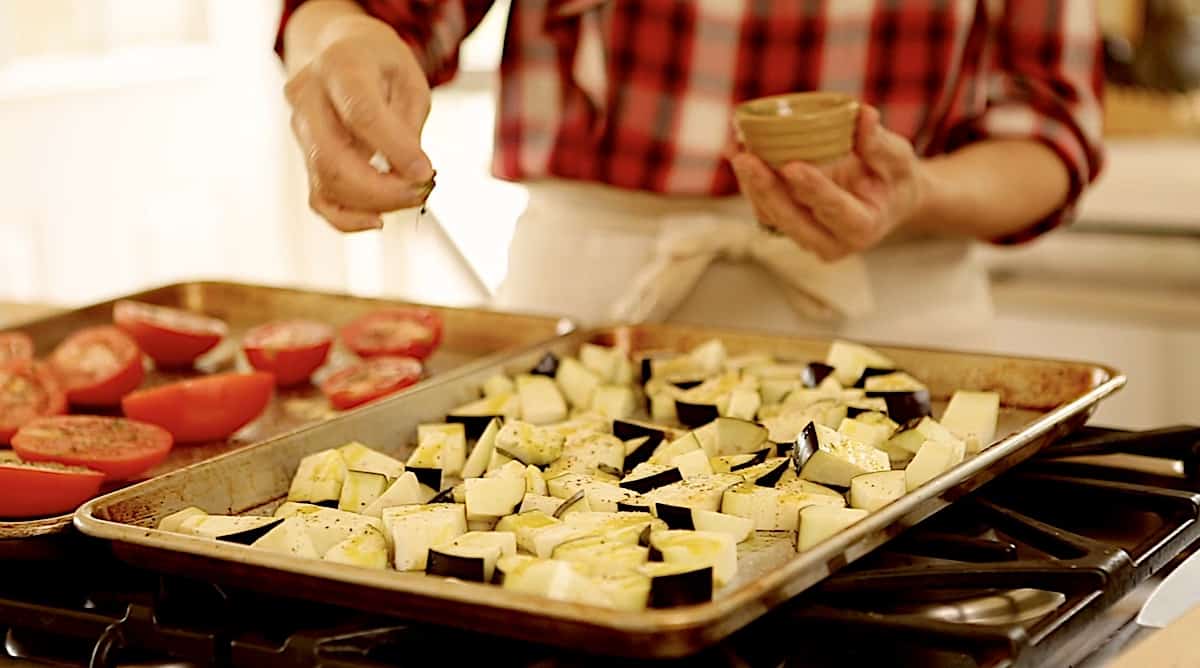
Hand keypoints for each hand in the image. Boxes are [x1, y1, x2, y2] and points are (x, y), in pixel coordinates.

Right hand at [284, 15, 435, 231]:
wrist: (338, 50)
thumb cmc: (379, 63)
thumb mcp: (408, 77)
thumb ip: (408, 124)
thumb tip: (412, 174)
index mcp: (339, 65)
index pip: (361, 114)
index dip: (395, 150)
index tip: (425, 173)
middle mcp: (308, 95)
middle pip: (333, 158)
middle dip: (383, 189)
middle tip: (420, 191)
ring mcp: (299, 127)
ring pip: (325, 182)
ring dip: (373, 203)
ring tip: (409, 195)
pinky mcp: (303, 154)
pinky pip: (319, 198)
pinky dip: (348, 218)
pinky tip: (377, 219)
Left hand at [731, 106, 928, 260]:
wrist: (887, 201)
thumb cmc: (895, 178)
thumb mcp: (899, 159)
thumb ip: (880, 143)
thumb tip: (863, 114)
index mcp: (862, 228)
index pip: (834, 210)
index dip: (813, 189)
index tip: (791, 166)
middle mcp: (831, 243)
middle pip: (792, 219)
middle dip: (766, 189)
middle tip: (745, 157)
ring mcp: (807, 239)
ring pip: (772, 216)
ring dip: (751, 184)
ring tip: (736, 149)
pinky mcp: (791, 227)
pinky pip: (765, 208)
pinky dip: (750, 181)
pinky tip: (737, 151)